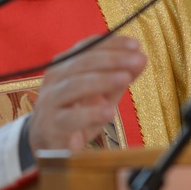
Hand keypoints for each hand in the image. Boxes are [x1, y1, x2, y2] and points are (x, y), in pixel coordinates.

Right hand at [27, 34, 145, 154]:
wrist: (49, 145)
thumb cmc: (78, 114)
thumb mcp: (103, 94)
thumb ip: (120, 76)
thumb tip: (141, 58)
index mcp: (65, 65)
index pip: (88, 47)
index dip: (112, 44)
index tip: (136, 44)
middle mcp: (55, 78)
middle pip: (82, 63)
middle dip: (112, 59)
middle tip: (137, 58)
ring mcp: (51, 101)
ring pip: (76, 85)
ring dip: (103, 80)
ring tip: (125, 78)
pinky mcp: (52, 125)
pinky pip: (71, 117)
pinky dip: (91, 113)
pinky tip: (110, 111)